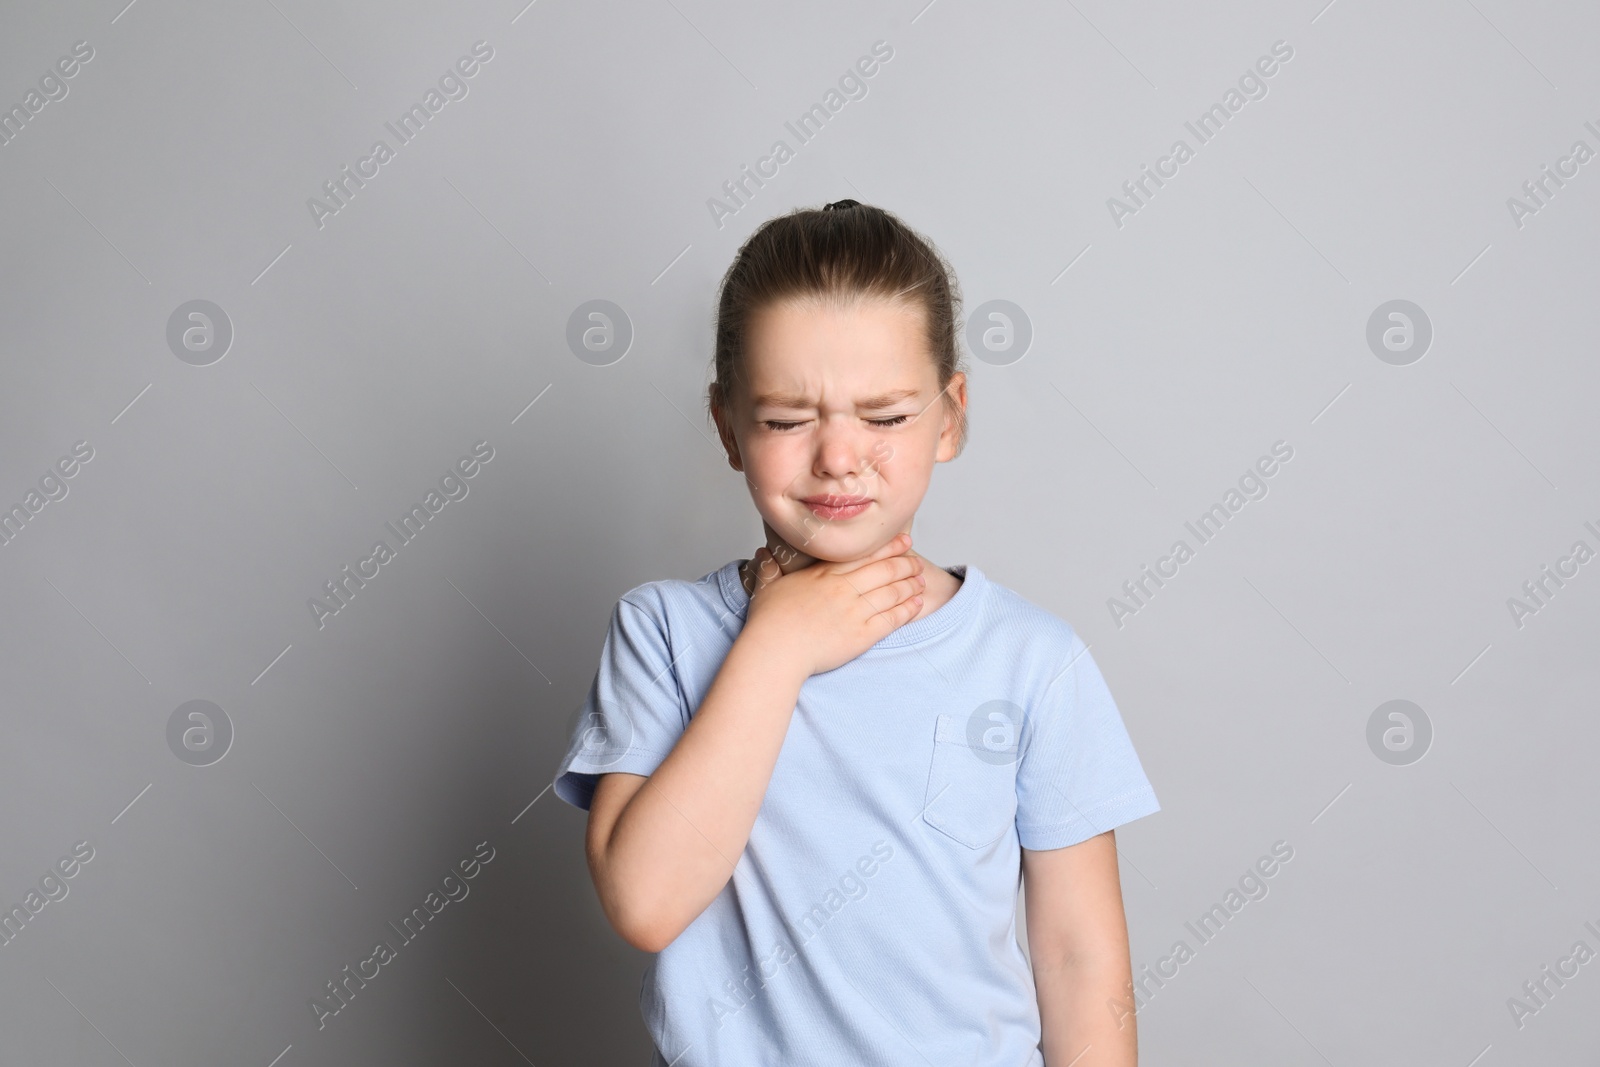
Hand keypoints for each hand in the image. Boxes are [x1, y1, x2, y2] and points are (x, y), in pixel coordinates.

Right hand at [740, 533, 926, 677]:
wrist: (775, 651)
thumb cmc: (768, 623)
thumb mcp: (766, 588)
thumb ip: (768, 568)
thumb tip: (762, 553)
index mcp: (823, 574)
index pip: (863, 555)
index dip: (888, 547)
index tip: (903, 542)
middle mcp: (843, 588)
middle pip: (884, 570)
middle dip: (905, 563)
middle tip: (917, 561)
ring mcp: (854, 611)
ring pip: (892, 592)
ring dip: (910, 584)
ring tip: (921, 580)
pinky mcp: (861, 635)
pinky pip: (892, 618)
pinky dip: (908, 609)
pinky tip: (917, 604)